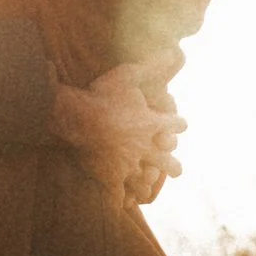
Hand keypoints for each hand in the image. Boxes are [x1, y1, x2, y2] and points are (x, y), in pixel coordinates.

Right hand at [51, 59, 185, 204]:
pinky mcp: (111, 177)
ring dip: (148, 185)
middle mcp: (146, 147)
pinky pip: (119, 194)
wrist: (76, 118)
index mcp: (153, 124)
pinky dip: (121, 200)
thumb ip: (152, 65)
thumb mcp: (129, 74)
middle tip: (175, 169)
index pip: (176, 125)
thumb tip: (173, 50)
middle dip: (173, 165)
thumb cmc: (101, 94)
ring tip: (149, 189)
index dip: (178, 124)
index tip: (179, 125)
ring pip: (147, 181)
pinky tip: (122, 204)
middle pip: (169, 162)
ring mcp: (129, 164)